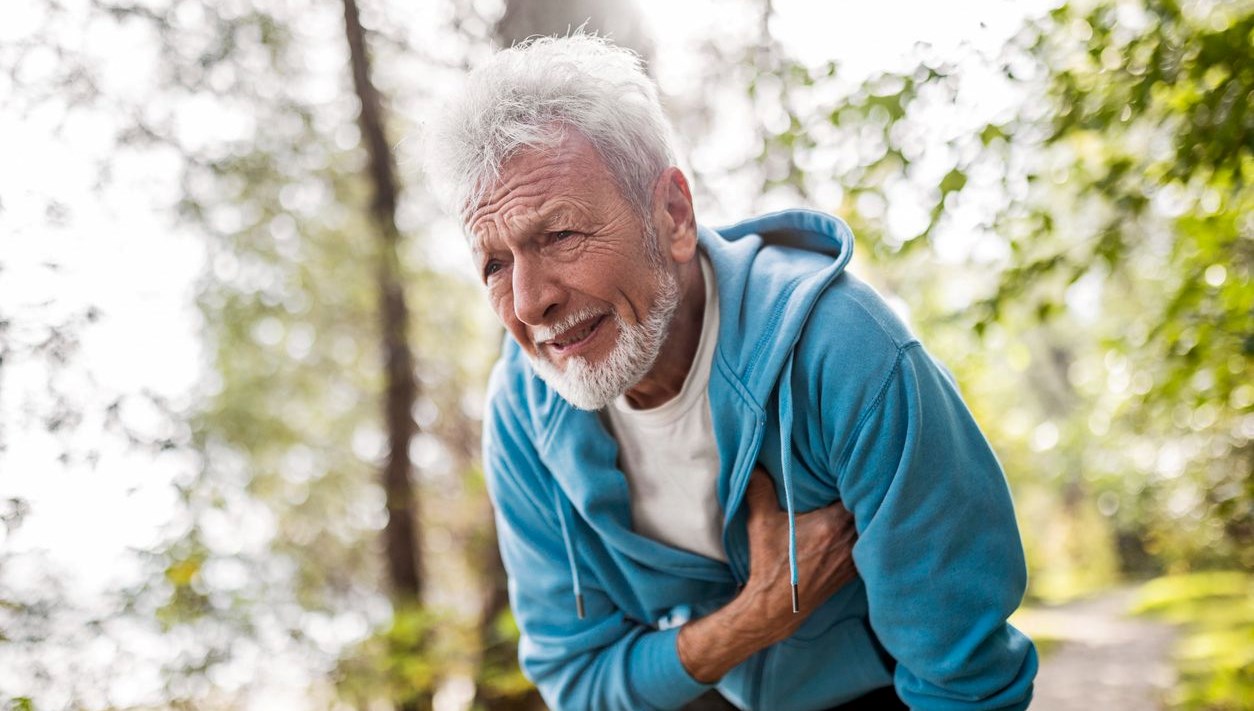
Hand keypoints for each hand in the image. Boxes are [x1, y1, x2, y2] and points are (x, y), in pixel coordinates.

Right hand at [677, 467, 856, 681]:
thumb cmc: (769, 564)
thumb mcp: (760, 524)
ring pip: (872, 526)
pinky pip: (868, 544)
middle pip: (869, 507)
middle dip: (864, 492)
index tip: (851, 466)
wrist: (776, 606)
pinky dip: (865, 533)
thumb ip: (759, 490)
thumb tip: (755, 464)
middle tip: (859, 478)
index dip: (858, 477)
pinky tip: (857, 526)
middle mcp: (849, 540)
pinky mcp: (853, 570)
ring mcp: (854, 557)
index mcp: (831, 525)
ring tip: (862, 498)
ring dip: (867, 513)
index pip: (857, 492)